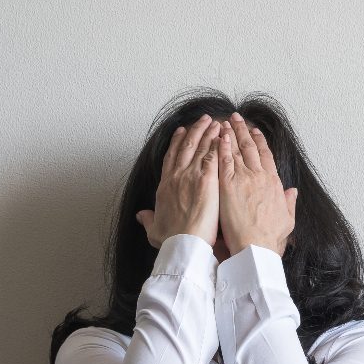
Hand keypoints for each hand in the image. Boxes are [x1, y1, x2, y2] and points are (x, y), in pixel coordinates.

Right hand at [135, 114, 222, 247]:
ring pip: (200, 147)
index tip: (181, 132)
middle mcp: (176, 176)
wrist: (183, 243)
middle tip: (201, 119)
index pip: (171, 158)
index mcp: (165, 186)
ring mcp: (191, 176)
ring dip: (207, 132)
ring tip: (214, 122)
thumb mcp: (154, 229)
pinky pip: (212, 155)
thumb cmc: (171, 240)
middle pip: (186, 147)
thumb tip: (140, 215)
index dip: (176, 143)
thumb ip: (148, 219)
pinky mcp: (207, 180)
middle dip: (194, 130)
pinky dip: (217, 143)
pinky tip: (223, 135)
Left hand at [217, 112, 298, 257]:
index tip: (255, 132)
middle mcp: (259, 176)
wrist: (255, 247)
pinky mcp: (227, 184)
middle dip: (243, 130)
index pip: (266, 155)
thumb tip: (292, 191)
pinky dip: (221, 145)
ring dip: (230, 133)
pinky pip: (223, 159)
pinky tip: (217, 135)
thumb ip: (289, 202)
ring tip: (225, 121)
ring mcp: (243, 178)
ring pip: (236, 149)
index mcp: (273, 183)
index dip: (259, 142)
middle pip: (250, 147)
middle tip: (236, 117)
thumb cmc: (270, 238)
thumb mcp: (287, 219)